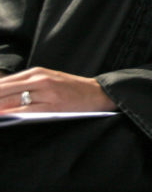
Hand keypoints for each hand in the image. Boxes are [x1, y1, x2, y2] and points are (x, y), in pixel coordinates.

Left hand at [0, 67, 116, 112]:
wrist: (100, 94)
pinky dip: (9, 115)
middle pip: (2, 90)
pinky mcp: (52, 105)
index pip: (2, 83)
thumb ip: (25, 89)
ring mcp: (46, 92)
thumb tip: (1, 104)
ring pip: (10, 101)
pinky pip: (24, 111)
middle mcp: (39, 79)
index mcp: (36, 72)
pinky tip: (2, 118)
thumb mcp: (49, 82)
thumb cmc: (73, 90)